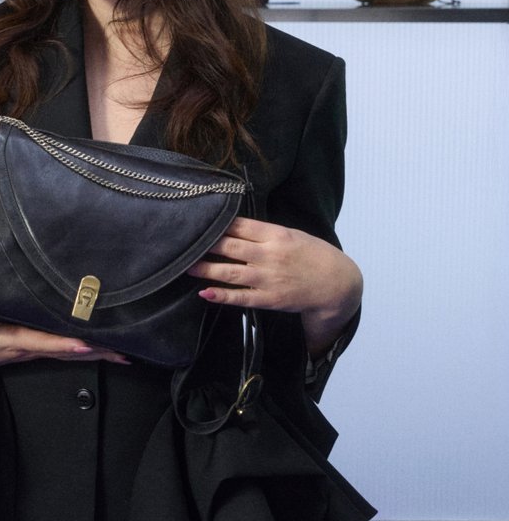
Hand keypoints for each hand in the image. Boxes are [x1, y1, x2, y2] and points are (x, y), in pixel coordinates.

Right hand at [0, 308, 129, 371]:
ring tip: (124, 354)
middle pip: (68, 352)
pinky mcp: (40, 346)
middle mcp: (32, 348)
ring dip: (97, 354)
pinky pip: (67, 350)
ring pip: (71, 353)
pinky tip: (105, 350)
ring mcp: (38, 349)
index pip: (44, 343)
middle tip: (122, 353)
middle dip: (94, 353)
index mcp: (17, 340)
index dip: (64, 344)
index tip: (86, 344)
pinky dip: (87, 350)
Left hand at [186, 217, 361, 355]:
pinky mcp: (270, 299)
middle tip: (184, 242)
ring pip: (231, 272)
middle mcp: (270, 255)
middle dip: (205, 244)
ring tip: (187, 266)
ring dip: (206, 269)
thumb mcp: (292, 234)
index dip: (218, 223)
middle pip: (230, 247)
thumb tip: (234, 225)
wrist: (336, 284)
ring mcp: (269, 279)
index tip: (198, 220)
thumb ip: (265, 231)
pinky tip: (205, 293)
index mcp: (276, 235)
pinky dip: (222, 296)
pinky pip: (241, 298)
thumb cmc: (313, 255)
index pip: (240, 225)